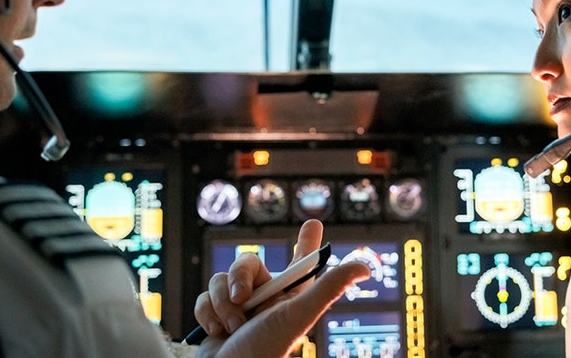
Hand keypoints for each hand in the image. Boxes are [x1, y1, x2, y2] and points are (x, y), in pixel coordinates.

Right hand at [192, 219, 370, 357]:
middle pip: (247, 263)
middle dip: (238, 277)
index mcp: (288, 297)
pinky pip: (204, 297)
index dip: (307, 243)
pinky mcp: (215, 316)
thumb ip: (328, 288)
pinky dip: (207, 314)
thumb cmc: (264, 349)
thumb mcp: (299, 315)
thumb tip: (365, 267)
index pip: (302, 263)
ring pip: (221, 280)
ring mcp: (238, 308)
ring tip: (233, 328)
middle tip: (241, 299)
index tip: (313, 225)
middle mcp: (264, 299)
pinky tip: (216, 331)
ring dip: (222, 304)